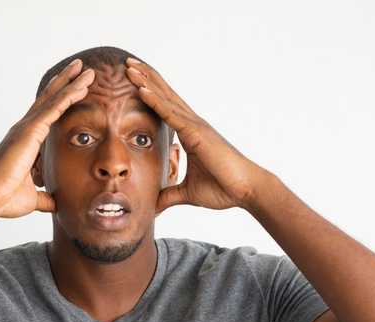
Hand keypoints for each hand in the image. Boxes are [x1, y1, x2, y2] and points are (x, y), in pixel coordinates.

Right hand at [0, 59, 94, 219]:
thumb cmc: (5, 198)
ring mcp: (27, 128)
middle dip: (66, 82)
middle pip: (50, 99)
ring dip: (72, 83)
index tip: (74, 87)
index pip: (47, 114)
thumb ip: (45, 196)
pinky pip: (54, 109)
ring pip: (54, 99)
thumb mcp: (33, 196)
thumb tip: (55, 202)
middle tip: (81, 67)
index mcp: (27, 141)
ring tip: (87, 70)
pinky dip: (69, 96)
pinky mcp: (30, 131)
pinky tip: (81, 86)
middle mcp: (25, 129)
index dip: (60, 100)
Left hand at [123, 57, 270, 212]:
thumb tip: (154, 206)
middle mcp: (193, 125)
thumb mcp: (189, 193)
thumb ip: (171, 196)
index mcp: (191, 135)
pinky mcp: (197, 134)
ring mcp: (196, 126)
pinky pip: (171, 114)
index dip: (151, 93)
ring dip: (146, 82)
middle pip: (165, 96)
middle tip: (127, 63)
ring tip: (129, 66)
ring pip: (166, 99)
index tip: (134, 80)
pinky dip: (155, 101)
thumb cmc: (225, 190)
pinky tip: (141, 89)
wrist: (247, 191)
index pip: (166, 109)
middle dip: (146, 79)